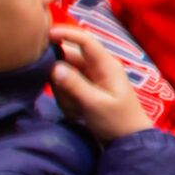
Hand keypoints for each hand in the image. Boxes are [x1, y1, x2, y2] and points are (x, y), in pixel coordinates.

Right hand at [49, 24, 151, 140]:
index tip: (46, 34)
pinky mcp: (86, 89)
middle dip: (61, 79)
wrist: (128, 140)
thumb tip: (54, 67)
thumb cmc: (117, 121)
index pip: (86, 41)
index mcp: (106, 65)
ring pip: (64, 76)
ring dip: (65, 94)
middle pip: (68, 60)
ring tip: (78, 110)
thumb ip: (74, 85)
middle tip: (71, 100)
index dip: (66, 33)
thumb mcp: (95, 104)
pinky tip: (78, 113)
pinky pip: (67, 88)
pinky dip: (68, 101)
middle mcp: (98, 67)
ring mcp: (91, 78)